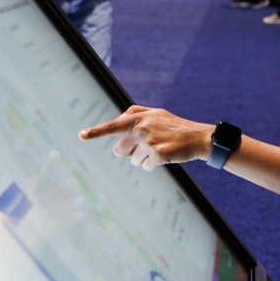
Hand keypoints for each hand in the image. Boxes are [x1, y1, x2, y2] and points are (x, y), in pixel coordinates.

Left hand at [79, 105, 214, 170]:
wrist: (198, 137)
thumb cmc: (175, 126)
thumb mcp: (157, 113)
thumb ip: (136, 113)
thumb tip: (119, 118)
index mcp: (138, 117)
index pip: (112, 125)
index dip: (95, 132)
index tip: (81, 135)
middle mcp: (142, 128)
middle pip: (119, 151)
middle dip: (130, 153)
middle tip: (147, 146)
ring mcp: (150, 141)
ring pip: (133, 161)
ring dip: (144, 159)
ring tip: (160, 149)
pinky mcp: (158, 154)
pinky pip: (146, 167)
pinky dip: (154, 165)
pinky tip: (166, 156)